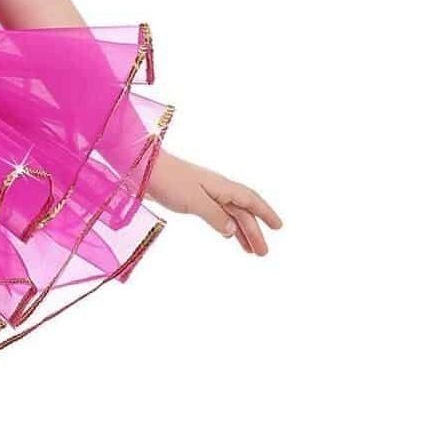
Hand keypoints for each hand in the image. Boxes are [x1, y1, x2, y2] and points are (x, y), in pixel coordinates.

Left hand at [144, 148, 281, 254]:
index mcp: (221, 186)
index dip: (265, 213)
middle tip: (263, 253)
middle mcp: (216, 189)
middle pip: (242, 212)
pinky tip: (228, 235)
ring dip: (242, 232)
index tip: (279, 227)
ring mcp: (204, 194)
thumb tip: (232, 230)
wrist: (142, 168)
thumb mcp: (193, 200)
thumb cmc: (168, 180)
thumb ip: (214, 215)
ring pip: (230, 215)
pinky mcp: (192, 199)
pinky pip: (217, 214)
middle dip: (255, 232)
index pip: (250, 200)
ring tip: (250, 252)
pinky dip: (225, 226)